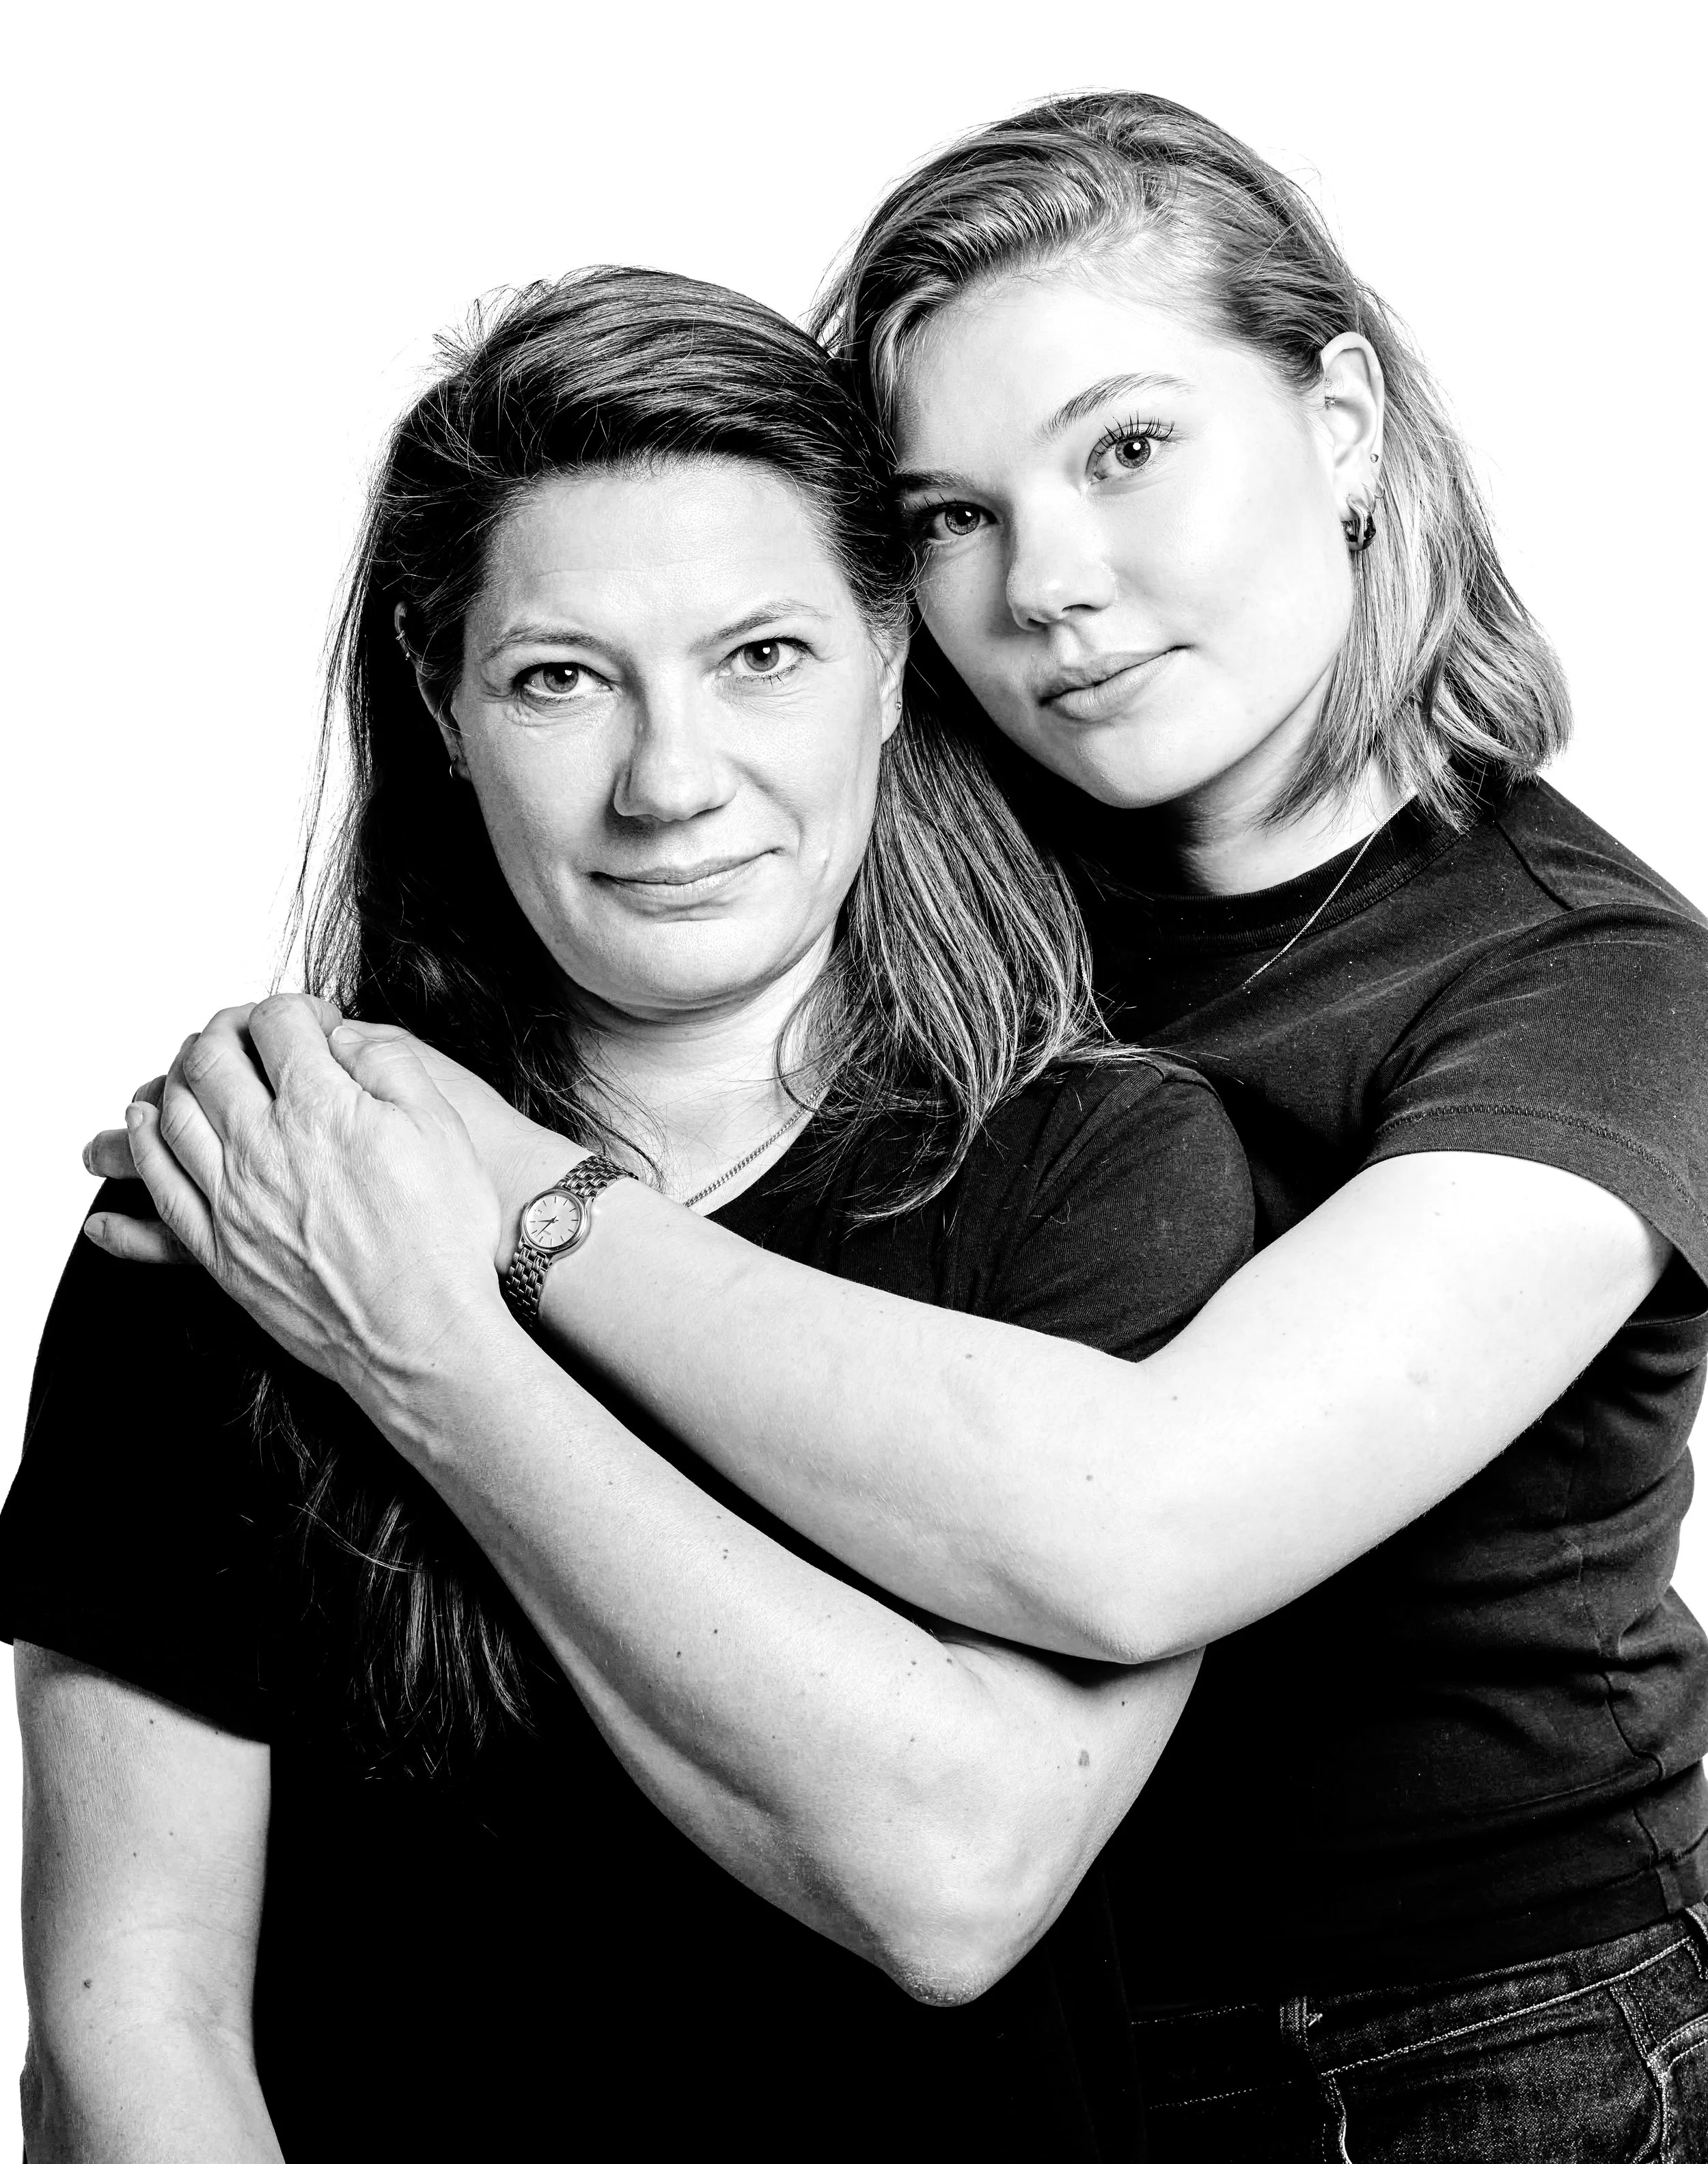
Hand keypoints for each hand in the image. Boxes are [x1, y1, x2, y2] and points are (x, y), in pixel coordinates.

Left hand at [85, 1013, 583, 1270]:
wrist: (422, 1333)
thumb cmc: (441, 1239)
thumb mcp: (441, 1127)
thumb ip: (389, 1065)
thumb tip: (343, 1037)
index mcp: (321, 1107)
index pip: (278, 1024)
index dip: (292, 1009)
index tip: (308, 1019)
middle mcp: (262, 1146)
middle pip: (212, 1059)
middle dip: (226, 1030)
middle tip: (243, 1030)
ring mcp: (232, 1199)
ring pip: (174, 1113)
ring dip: (179, 1076)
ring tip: (192, 1065)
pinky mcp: (219, 1249)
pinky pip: (160, 1185)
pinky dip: (143, 1145)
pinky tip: (144, 1127)